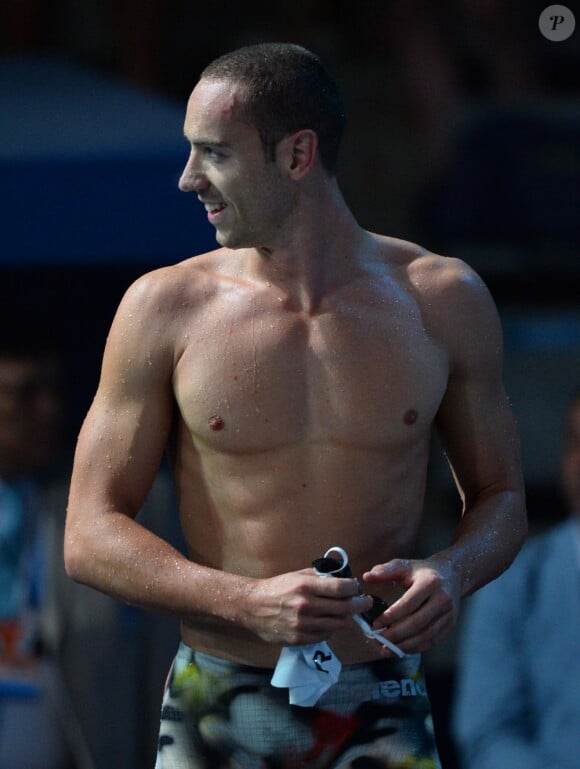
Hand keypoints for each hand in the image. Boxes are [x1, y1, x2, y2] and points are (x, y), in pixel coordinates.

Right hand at [242, 568, 372, 645]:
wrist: (252, 606)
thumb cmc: (277, 587)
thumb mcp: (297, 575)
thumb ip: (319, 576)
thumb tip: (341, 577)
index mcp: (305, 586)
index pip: (340, 588)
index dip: (354, 588)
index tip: (358, 588)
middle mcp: (306, 606)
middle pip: (343, 608)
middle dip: (359, 604)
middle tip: (365, 602)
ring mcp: (303, 625)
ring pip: (337, 624)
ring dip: (346, 617)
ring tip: (347, 612)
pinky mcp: (299, 639)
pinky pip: (325, 635)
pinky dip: (331, 628)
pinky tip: (329, 622)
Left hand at [362, 557, 459, 655]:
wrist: (452, 574)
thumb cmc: (423, 571)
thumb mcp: (405, 565)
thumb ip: (385, 570)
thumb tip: (366, 576)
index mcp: (430, 582)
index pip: (409, 604)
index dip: (392, 616)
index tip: (376, 623)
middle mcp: (442, 599)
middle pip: (417, 623)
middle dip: (396, 634)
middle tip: (379, 639)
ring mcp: (448, 614)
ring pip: (426, 635)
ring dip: (404, 645)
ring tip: (386, 649)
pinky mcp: (450, 625)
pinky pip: (432, 641)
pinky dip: (415, 648)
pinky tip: (401, 649)